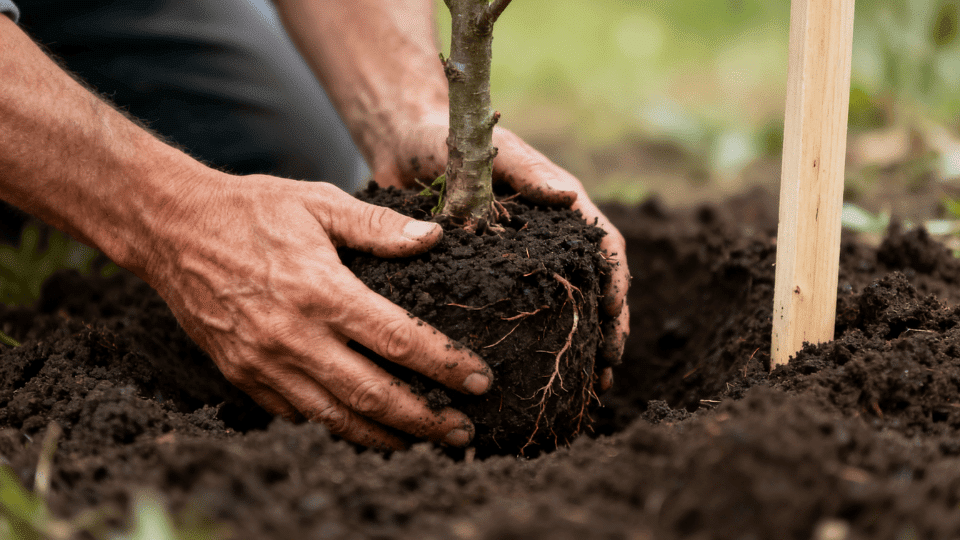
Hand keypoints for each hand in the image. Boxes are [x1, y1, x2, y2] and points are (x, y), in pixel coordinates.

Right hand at [141, 172, 493, 449]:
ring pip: (336, 417)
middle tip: (462, 430)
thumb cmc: (252, 210)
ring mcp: (264, 363)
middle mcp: (294, 336)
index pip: (399, 340)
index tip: (480, 381)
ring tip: (424, 443)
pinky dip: (336, 429)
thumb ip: (378, 225)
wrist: (172, 230)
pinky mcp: (243, 376)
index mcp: (320, 291)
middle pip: (373, 395)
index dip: (445, 366)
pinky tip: (365, 430)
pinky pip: (298, 415)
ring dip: (385, 437)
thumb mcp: (318, 202)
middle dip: (425, 419)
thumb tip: (433, 238)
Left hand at [369, 113, 629, 390]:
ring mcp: (518, 264)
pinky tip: (528, 380)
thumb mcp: (492, 149)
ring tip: (584, 391)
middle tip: (604, 374)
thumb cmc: (454, 136)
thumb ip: (528, 170)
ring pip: (559, 312)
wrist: (404, 141)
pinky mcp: (486, 280)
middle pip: (592, 291)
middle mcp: (547, 242)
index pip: (603, 250)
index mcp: (559, 212)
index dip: (615, 283)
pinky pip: (514, 316)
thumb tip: (570, 196)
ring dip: (575, 349)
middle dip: (605, 333)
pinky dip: (529, 348)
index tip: (613, 316)